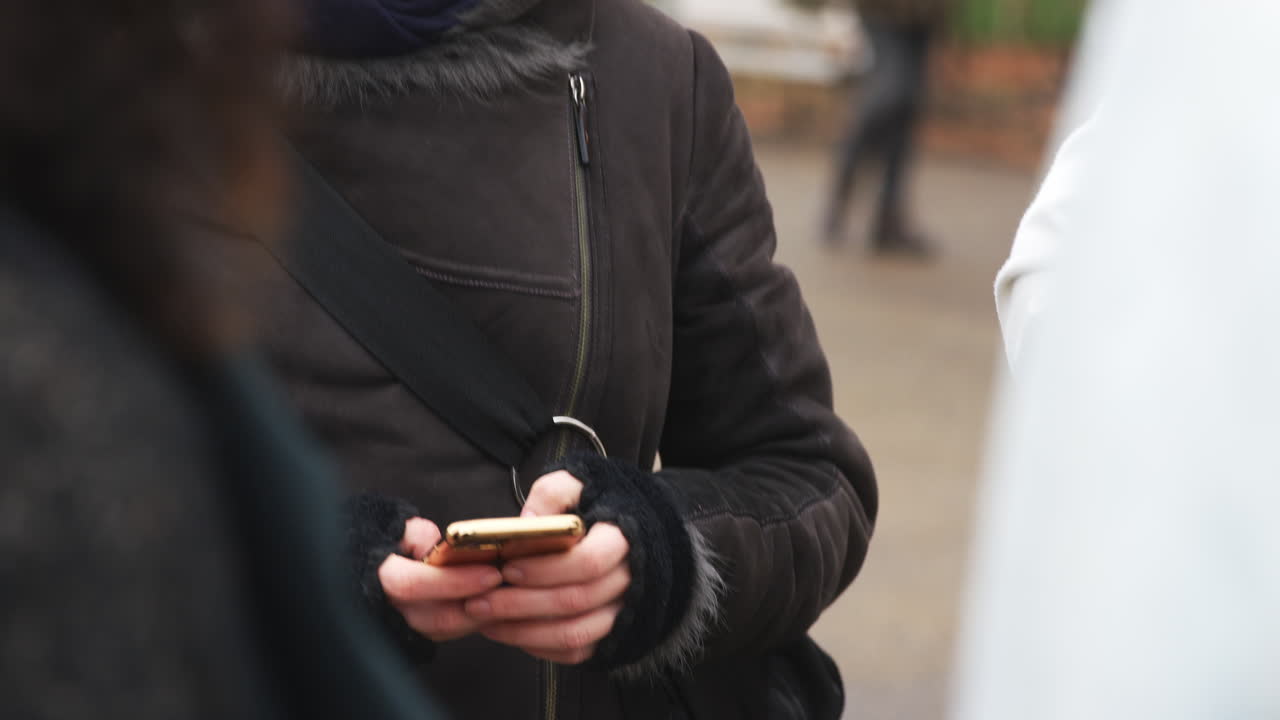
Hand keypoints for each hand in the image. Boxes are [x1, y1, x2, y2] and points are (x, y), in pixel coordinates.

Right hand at [378, 518, 503, 641]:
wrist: (378, 567)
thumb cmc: (390, 546)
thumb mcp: (398, 530)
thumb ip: (418, 534)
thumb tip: (442, 547)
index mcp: (383, 579)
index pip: (415, 585)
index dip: (455, 582)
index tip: (489, 574)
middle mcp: (394, 609)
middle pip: (439, 618)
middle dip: (480, 605)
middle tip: (510, 588)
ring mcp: (408, 625)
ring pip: (449, 630)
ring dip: (482, 616)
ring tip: (511, 596)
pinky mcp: (422, 632)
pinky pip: (452, 633)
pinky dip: (476, 620)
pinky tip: (496, 605)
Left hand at [465, 471, 631, 664]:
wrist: (626, 529)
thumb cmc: (595, 503)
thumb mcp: (576, 483)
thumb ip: (552, 495)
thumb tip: (526, 525)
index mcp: (622, 539)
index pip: (589, 562)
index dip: (546, 569)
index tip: (509, 567)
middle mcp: (627, 580)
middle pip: (575, 601)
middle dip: (521, 604)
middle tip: (479, 600)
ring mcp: (620, 611)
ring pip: (574, 634)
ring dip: (524, 631)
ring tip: (486, 620)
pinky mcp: (608, 632)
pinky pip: (575, 651)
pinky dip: (539, 647)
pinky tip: (510, 631)